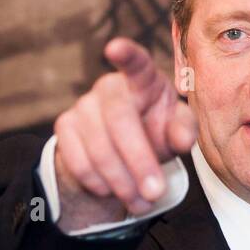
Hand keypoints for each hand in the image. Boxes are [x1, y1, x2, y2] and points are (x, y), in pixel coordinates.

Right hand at [51, 38, 197, 231]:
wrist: (122, 154)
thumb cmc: (157, 132)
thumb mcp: (176, 132)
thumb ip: (184, 131)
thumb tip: (183, 139)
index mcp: (144, 81)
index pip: (137, 64)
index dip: (127, 55)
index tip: (115, 47)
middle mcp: (110, 87)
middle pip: (120, 120)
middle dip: (139, 160)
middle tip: (155, 193)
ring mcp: (83, 105)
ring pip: (98, 146)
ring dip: (121, 181)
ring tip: (142, 202)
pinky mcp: (65, 126)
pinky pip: (77, 159)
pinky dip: (97, 182)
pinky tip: (112, 192)